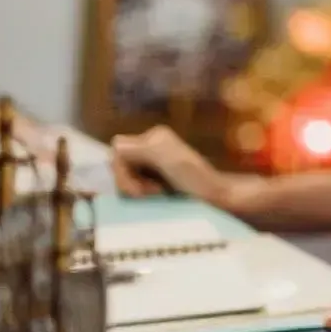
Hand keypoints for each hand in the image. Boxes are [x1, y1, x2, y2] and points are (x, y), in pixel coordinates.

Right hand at [111, 126, 227, 203]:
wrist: (215, 195)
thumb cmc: (194, 178)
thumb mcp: (166, 159)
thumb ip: (140, 149)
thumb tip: (115, 145)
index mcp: (154, 136)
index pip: (118, 149)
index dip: (121, 170)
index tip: (137, 188)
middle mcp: (152, 144)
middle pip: (120, 162)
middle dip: (129, 180)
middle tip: (148, 194)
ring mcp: (154, 159)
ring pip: (126, 174)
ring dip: (136, 187)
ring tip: (155, 194)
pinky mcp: (157, 174)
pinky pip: (135, 181)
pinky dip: (141, 190)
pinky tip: (156, 195)